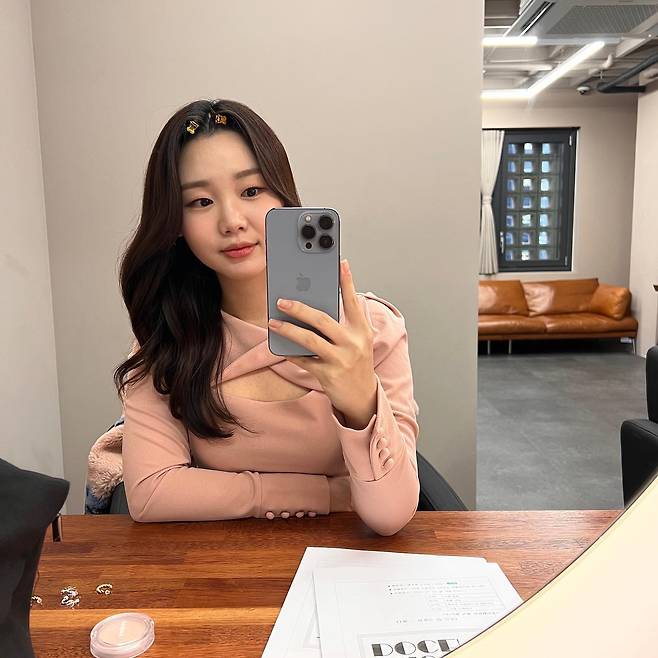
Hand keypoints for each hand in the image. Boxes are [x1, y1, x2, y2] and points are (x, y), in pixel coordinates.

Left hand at [268, 259, 377, 428]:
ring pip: (309, 340)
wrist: (363, 397)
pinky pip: (304, 360)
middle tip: (281, 300)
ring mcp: (341, 359)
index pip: (353, 302)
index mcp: (361, 330)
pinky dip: (291, 352)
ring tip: (273, 322)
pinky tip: (280, 346)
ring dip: (288, 329)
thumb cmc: (356, 363)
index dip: (347, 281)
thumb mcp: (357, 341)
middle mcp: (353, 343)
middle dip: (300, 308)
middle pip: (323, 320)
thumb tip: (314, 307)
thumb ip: (343, 323)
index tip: (341, 262)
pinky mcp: (328, 374)